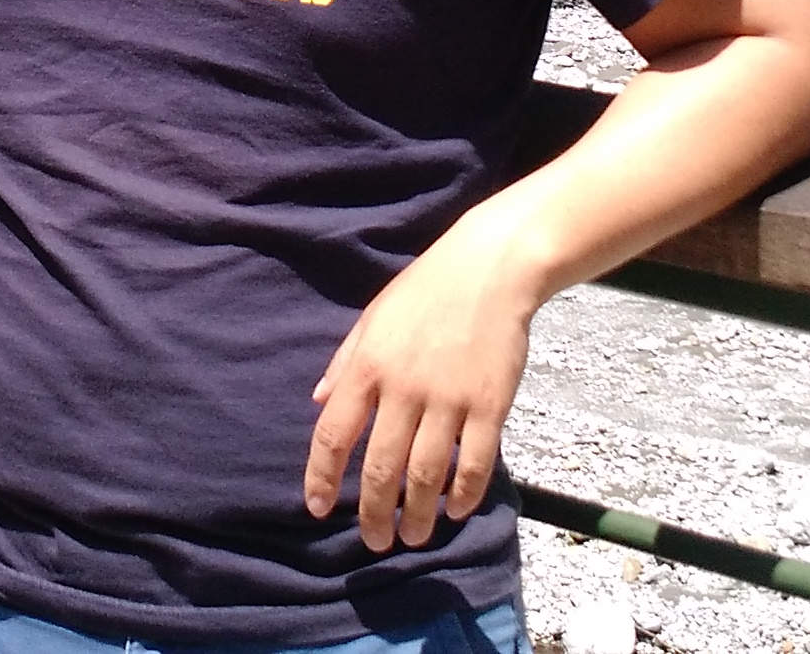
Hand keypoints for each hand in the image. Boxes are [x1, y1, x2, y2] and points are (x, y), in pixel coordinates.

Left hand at [305, 240, 539, 551]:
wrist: (491, 267)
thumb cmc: (426, 290)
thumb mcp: (373, 317)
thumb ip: (344, 362)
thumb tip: (318, 403)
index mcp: (368, 366)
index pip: (333, 435)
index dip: (323, 478)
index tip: (319, 509)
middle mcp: (404, 387)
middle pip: (381, 467)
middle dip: (374, 513)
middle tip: (374, 541)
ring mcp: (449, 398)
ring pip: (426, 474)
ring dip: (416, 514)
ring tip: (412, 537)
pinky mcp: (490, 404)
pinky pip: (475, 462)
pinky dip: (463, 493)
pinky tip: (454, 511)